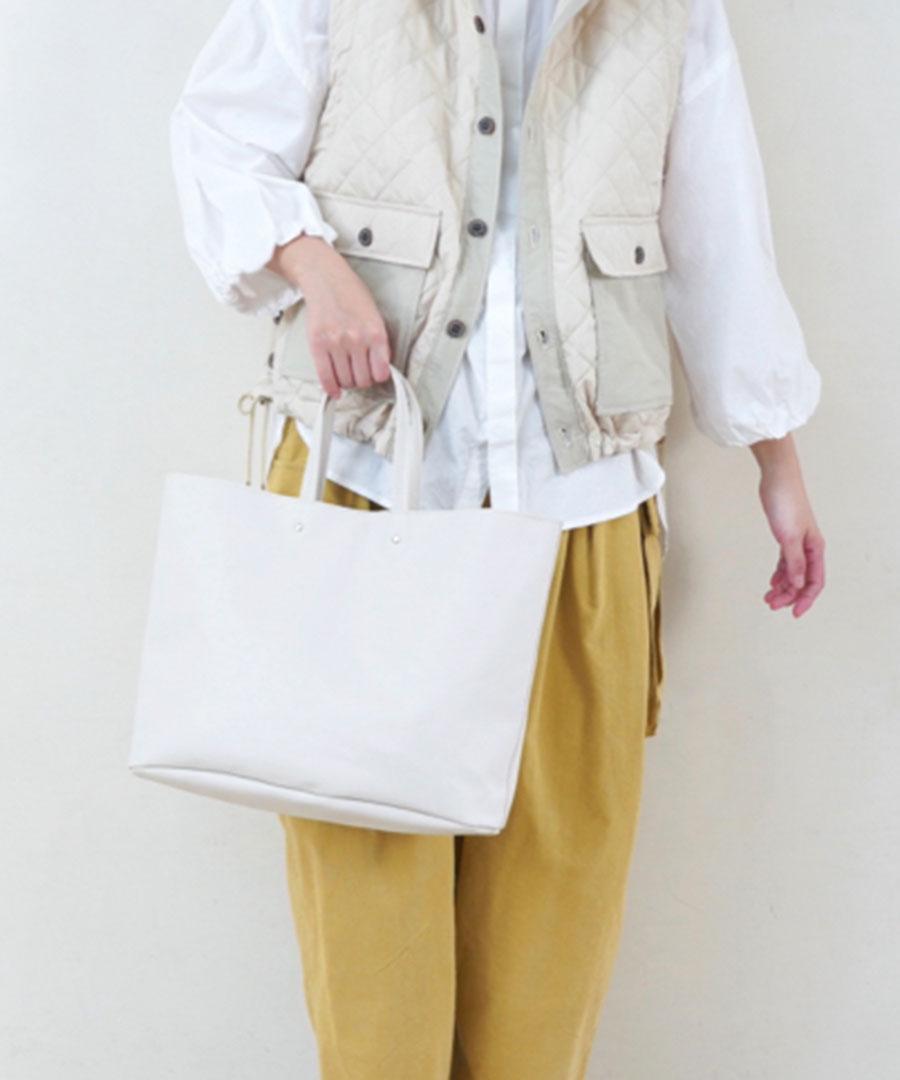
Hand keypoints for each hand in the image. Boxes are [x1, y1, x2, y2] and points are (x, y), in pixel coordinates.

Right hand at [266, 234, 391, 397]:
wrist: (326, 279)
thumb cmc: (351, 294)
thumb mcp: (375, 316)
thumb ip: (378, 342)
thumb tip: (379, 368)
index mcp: (375, 332)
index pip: (381, 373)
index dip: (377, 377)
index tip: (374, 376)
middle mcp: (356, 339)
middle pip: (362, 379)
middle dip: (361, 380)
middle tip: (358, 374)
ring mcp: (336, 343)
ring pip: (345, 380)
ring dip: (347, 382)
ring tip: (346, 374)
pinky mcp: (318, 344)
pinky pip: (325, 376)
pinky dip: (331, 388)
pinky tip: (334, 390)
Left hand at [750, 433, 824, 617]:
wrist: (777, 479)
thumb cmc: (785, 503)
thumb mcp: (788, 536)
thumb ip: (794, 562)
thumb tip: (799, 584)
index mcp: (815, 548)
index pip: (815, 581)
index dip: (806, 599)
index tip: (794, 612)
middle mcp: (809, 547)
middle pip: (803, 580)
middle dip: (789, 595)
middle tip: (772, 606)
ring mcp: (798, 542)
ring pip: (793, 572)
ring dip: (782, 586)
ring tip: (768, 598)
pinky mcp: (786, 536)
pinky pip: (786, 562)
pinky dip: (780, 574)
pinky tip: (772, 582)